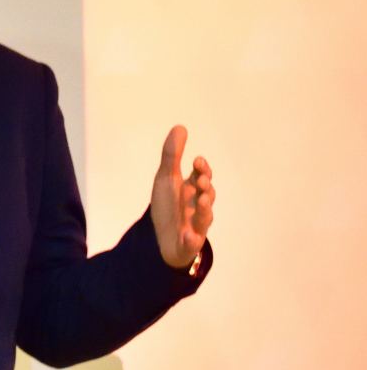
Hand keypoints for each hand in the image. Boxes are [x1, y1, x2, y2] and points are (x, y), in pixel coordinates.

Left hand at [150, 124, 215, 269]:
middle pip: (207, 195)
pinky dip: (192, 240)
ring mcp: (195, 225)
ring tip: (200, 201)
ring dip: (204, 210)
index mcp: (192, 190)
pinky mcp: (189, 242)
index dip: (202, 169)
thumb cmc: (168, 205)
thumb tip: (180, 126)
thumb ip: (172, 154)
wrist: (161, 238)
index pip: (202, 176)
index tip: (197, 161)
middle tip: (200, 181)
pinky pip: (192, 242)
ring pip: (205, 218)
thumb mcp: (166, 178)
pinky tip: (189, 236)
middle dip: (206, 187)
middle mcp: (197, 206)